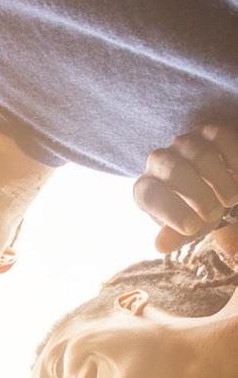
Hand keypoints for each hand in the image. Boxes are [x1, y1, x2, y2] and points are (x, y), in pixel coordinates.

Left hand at [133, 123, 237, 254]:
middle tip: (214, 214)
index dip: (170, 211)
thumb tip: (161, 245)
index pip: (149, 194)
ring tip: (230, 200)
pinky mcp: (207, 132)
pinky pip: (220, 138)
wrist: (219, 192)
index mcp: (147, 189)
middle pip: (174, 170)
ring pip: (200, 154)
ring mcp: (182, 144)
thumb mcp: (189, 229)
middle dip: (198, 196)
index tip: (193, 227)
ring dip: (219, 180)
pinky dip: (233, 160)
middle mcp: (159, 162)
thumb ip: (176, 236)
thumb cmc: (199, 214)